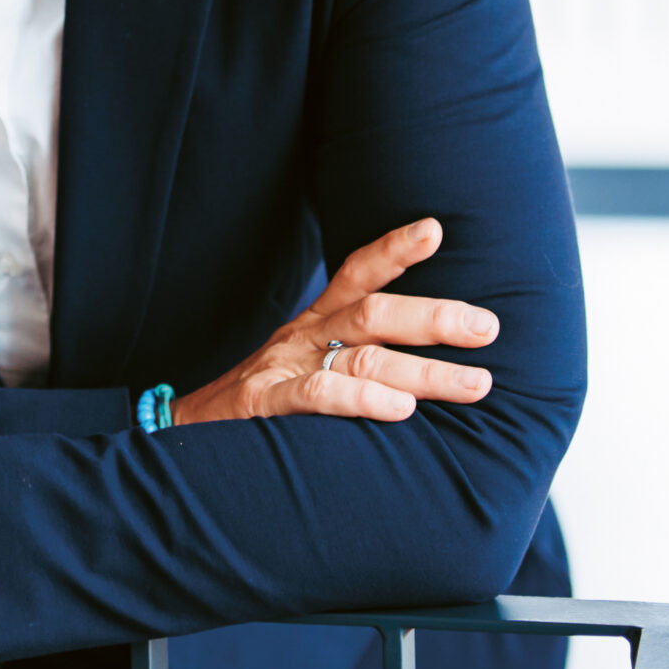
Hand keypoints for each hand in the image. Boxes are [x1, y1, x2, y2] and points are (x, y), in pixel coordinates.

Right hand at [172, 217, 496, 425]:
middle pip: (374, 313)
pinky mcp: (263, 405)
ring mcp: (282, 369)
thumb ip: (354, 366)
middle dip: (435, 318)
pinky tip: (401, 412)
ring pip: (363, 358)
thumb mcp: (303, 371)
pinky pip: (318, 396)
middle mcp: (302, 337)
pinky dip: (362, 401)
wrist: (180, 439)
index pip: (356, 273)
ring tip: (476, 382)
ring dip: (425, 371)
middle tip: (488, 328)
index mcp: (313, 324)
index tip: (436, 228)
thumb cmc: (257, 408)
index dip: (394, 249)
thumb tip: (428, 377)